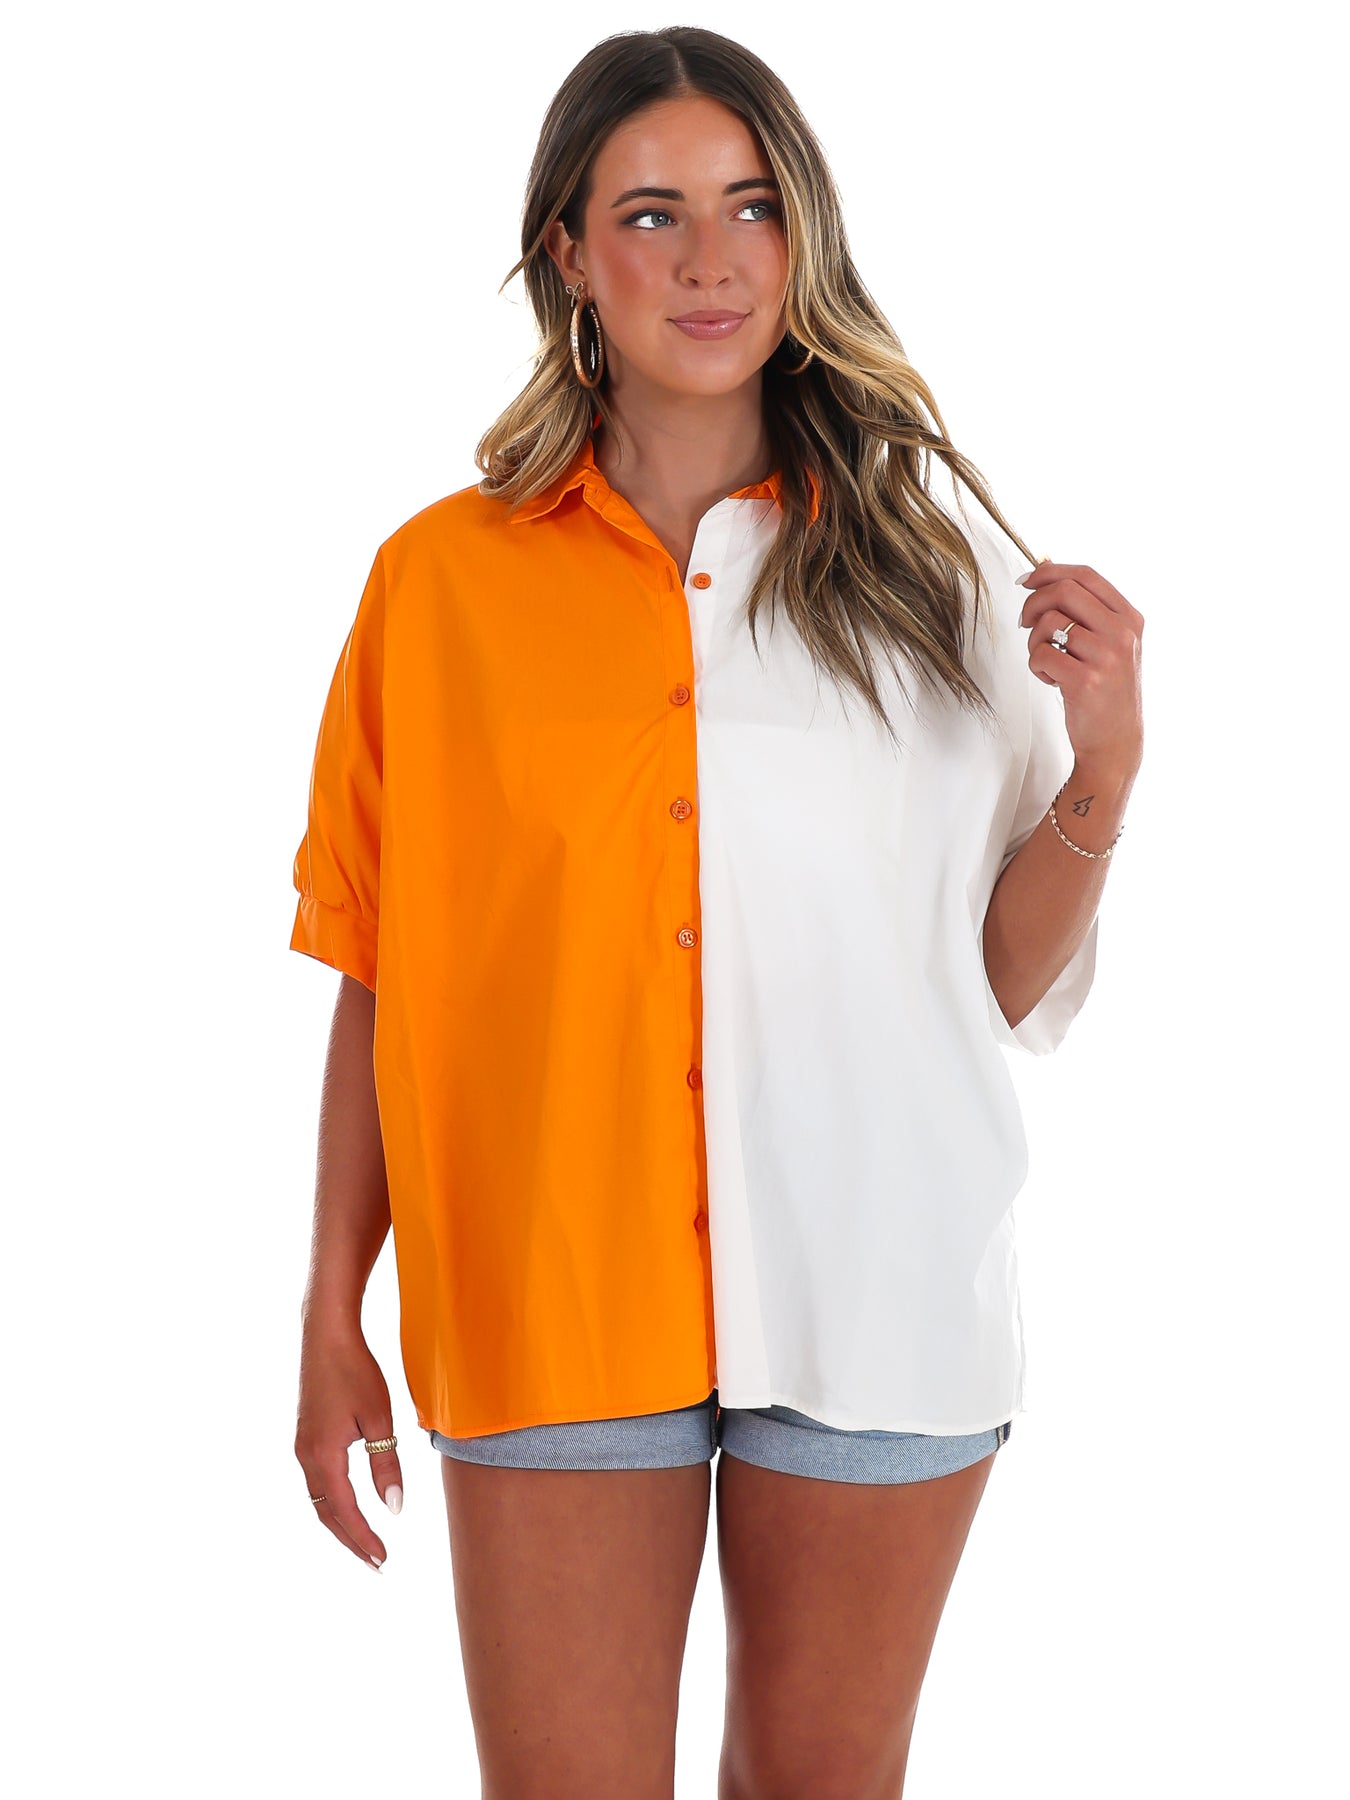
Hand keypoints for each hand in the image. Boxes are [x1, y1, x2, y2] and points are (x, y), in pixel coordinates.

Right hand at [295, 1325, 403, 1570]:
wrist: (325, 1335)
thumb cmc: (356, 1372)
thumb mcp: (379, 1419)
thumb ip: (386, 1465)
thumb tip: (395, 1508)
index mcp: (323, 1456)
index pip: (345, 1511)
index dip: (364, 1538)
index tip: (384, 1559)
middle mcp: (306, 1456)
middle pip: (326, 1513)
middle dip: (351, 1540)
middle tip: (376, 1563)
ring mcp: (302, 1446)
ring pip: (319, 1498)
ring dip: (341, 1523)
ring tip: (365, 1542)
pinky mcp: (306, 1435)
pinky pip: (317, 1481)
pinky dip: (333, 1501)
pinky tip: (348, 1503)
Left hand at [1017, 558, 1143, 779]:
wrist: (1116, 739)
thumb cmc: (1106, 689)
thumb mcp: (1109, 643)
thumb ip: (1085, 609)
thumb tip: (1045, 566)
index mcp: (1129, 618)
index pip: (1086, 575)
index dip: (1050, 572)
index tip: (1027, 581)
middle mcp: (1122, 634)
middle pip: (1064, 591)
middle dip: (1033, 602)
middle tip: (1024, 622)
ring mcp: (1106, 657)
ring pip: (1048, 623)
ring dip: (1035, 641)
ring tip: (1047, 661)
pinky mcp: (1085, 681)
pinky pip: (1041, 655)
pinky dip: (1036, 666)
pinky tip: (1052, 679)